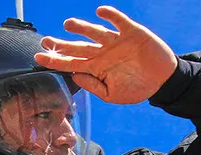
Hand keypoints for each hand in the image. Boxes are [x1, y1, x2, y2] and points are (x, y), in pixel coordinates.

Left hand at [34, 5, 177, 104]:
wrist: (163, 80)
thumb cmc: (138, 88)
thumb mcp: (112, 95)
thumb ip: (93, 86)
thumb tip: (74, 76)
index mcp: (96, 68)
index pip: (71, 63)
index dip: (54, 60)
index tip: (38, 57)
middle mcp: (102, 52)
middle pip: (78, 47)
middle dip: (61, 44)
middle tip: (46, 40)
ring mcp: (116, 41)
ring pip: (94, 32)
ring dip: (81, 28)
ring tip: (67, 25)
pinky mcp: (131, 32)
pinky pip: (118, 22)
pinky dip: (110, 16)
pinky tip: (99, 13)